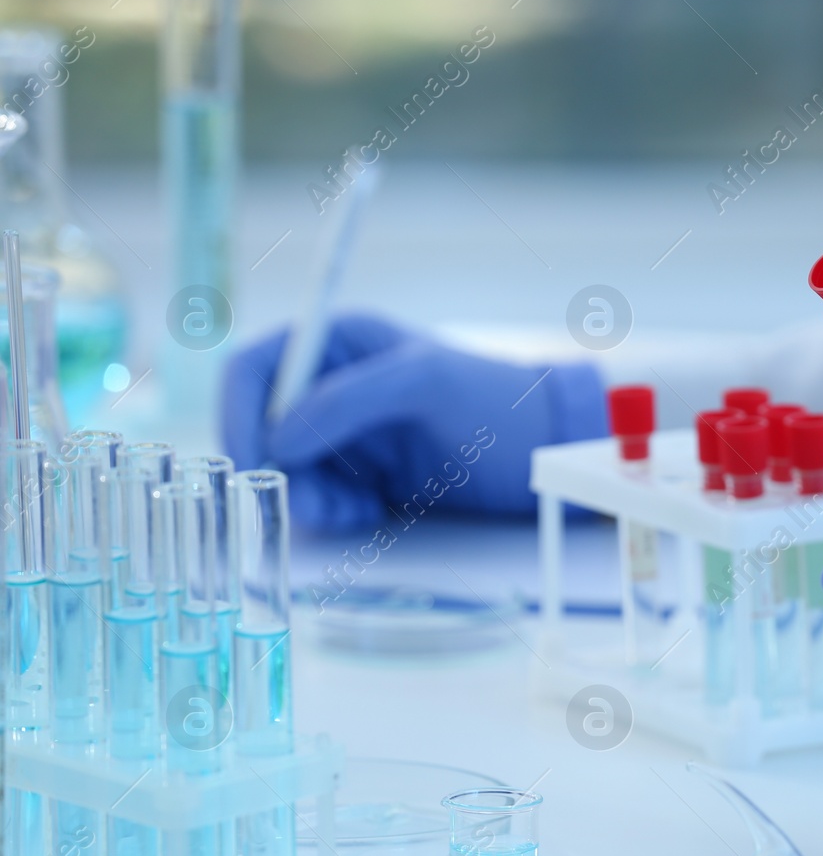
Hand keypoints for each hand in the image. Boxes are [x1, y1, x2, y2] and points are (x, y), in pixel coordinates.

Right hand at [222, 313, 605, 531]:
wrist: (549, 451)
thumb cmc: (496, 402)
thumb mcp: (424, 384)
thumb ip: (345, 402)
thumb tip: (278, 436)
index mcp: (339, 343)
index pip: (253, 368)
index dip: (239, 413)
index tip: (252, 460)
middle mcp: (334, 386)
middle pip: (261, 427)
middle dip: (279, 467)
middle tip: (318, 501)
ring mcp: (348, 433)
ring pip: (287, 470)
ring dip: (308, 497)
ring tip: (355, 510)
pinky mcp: (367, 475)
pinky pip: (321, 497)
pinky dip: (333, 512)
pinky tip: (370, 512)